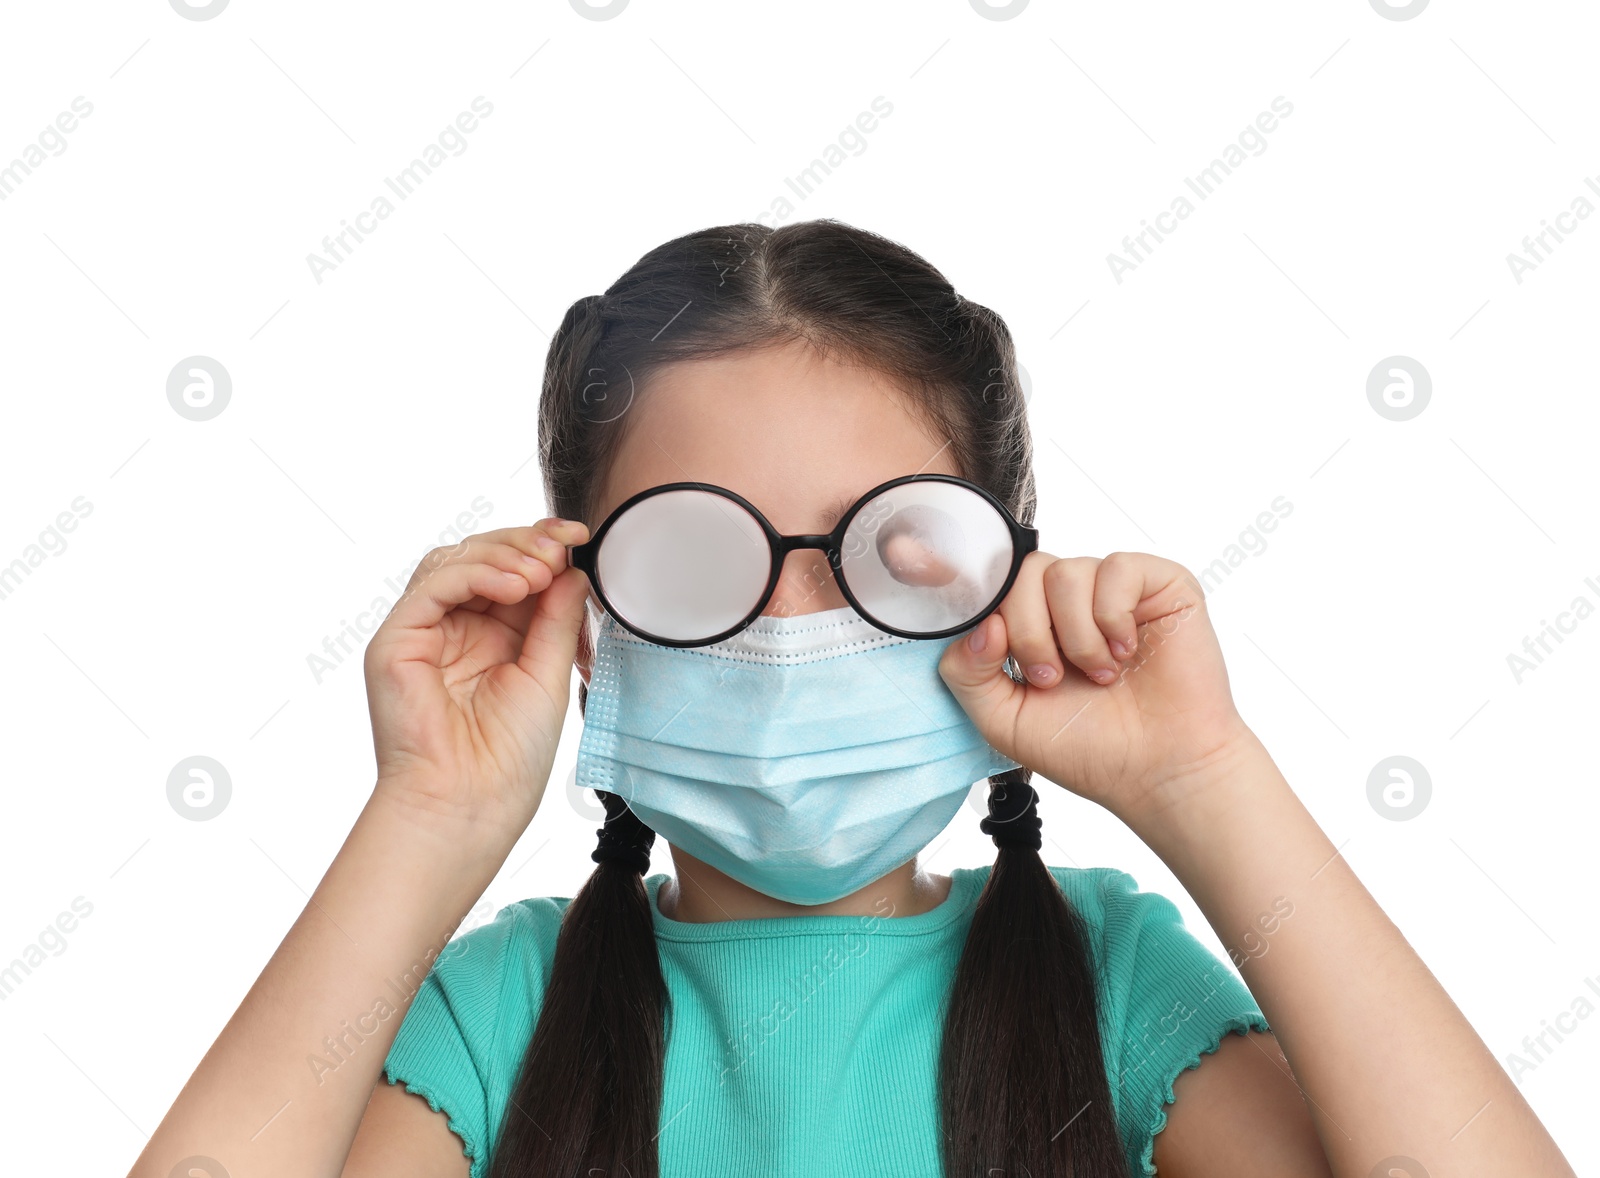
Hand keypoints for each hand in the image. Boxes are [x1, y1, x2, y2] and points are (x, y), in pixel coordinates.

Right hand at [363, 518, 590, 835]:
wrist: (469, 804)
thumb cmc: (508, 757)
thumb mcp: (547, 673)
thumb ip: (556, 618)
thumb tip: (572, 568)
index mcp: (492, 639)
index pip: (512, 572)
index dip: (543, 547)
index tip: (579, 537)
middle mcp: (455, 629)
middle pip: (483, 556)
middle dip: (526, 543)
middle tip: (561, 548)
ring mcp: (423, 632)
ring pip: (456, 559)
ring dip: (504, 554)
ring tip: (540, 572)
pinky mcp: (398, 639)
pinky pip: (435, 583)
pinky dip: (477, 572)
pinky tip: (514, 585)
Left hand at [938, 550, 1252, 824]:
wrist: (1161, 771)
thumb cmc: (1092, 749)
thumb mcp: (1003, 720)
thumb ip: (966, 673)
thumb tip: (981, 622)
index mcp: (1031, 626)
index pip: (993, 587)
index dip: (993, 619)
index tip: (1008, 664)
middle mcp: (1070, 602)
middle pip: (1023, 573)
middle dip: (1030, 633)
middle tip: (1055, 679)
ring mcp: (1113, 590)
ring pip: (1066, 571)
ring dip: (1077, 635)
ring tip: (1101, 674)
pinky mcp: (1158, 585)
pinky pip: (1117, 568)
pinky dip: (1114, 616)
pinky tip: (1127, 651)